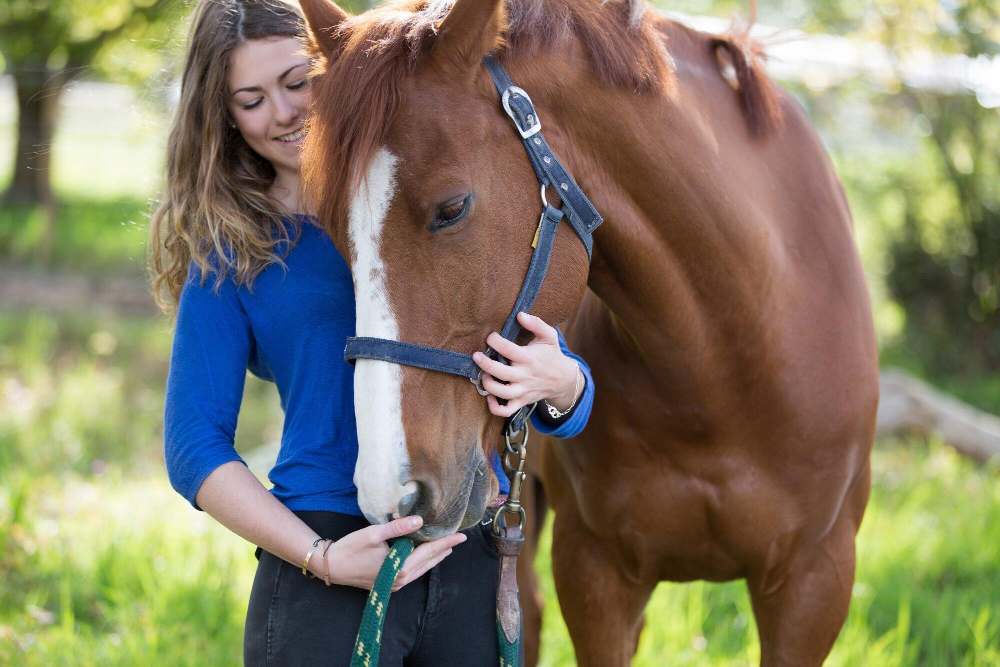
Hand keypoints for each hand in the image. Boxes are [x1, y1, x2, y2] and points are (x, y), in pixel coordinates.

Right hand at [319, 516, 466, 590]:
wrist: (331, 566)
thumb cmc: (351, 548)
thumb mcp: (374, 534)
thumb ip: (398, 528)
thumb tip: (420, 521)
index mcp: (400, 568)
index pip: (429, 552)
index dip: (445, 543)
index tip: (461, 536)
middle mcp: (401, 580)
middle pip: (428, 562)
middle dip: (443, 550)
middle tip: (459, 539)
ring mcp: (395, 584)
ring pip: (421, 569)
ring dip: (434, 557)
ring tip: (446, 546)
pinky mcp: (389, 584)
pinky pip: (412, 572)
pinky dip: (422, 562)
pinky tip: (425, 555)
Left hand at [472, 311, 582, 417]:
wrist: (564, 379)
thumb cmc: (552, 354)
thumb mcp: (549, 336)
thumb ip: (536, 323)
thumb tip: (520, 314)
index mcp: (529, 358)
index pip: (508, 349)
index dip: (495, 341)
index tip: (491, 337)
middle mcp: (524, 375)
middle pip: (500, 372)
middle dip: (485, 363)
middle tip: (476, 355)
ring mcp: (523, 390)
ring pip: (502, 393)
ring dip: (488, 384)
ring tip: (483, 375)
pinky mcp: (522, 401)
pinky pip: (506, 410)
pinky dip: (494, 407)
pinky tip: (489, 396)